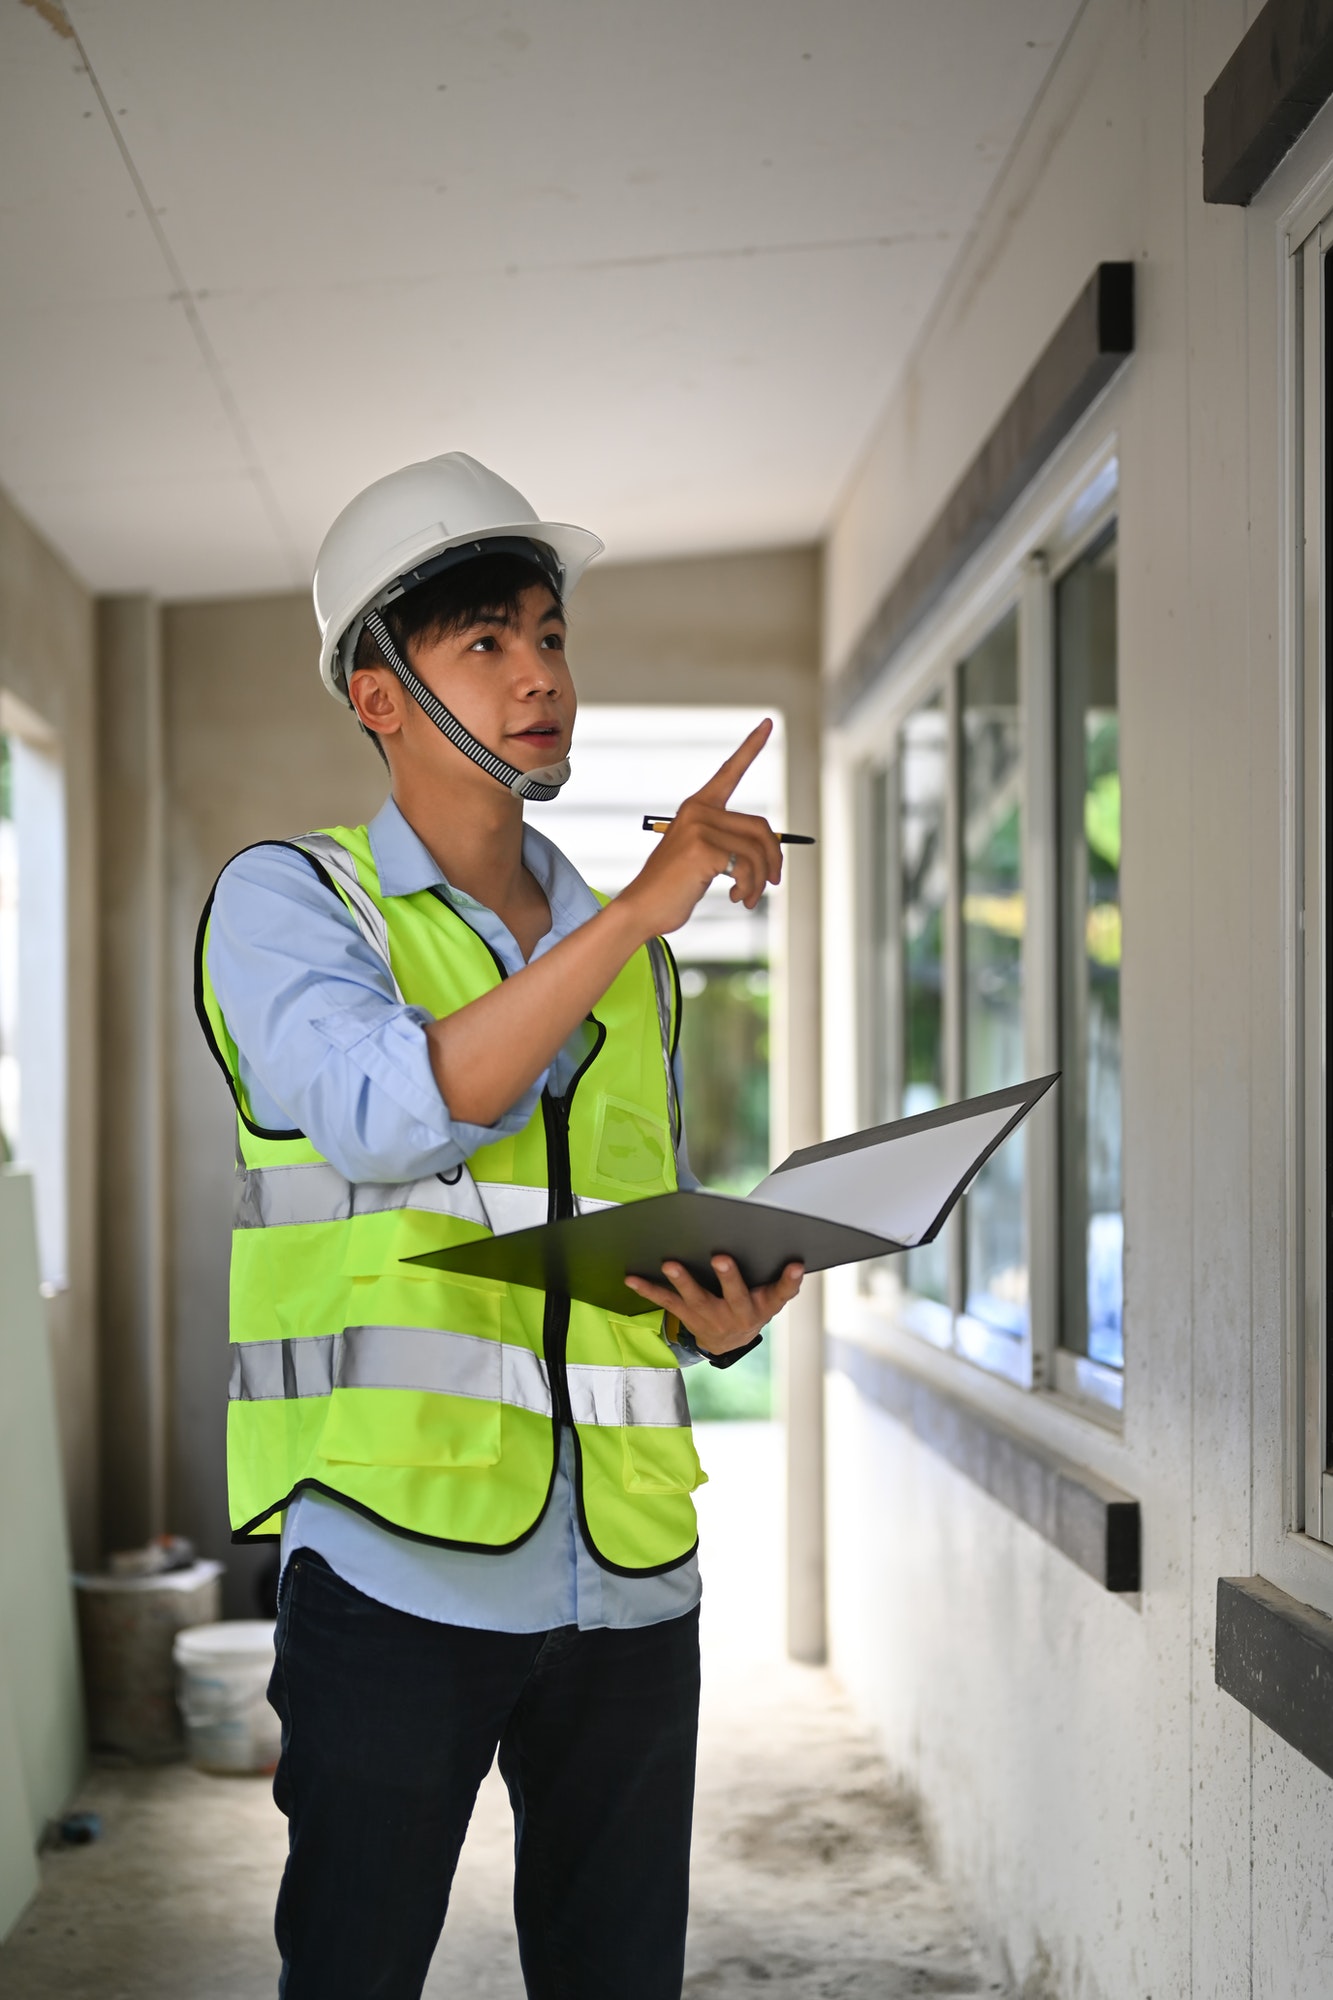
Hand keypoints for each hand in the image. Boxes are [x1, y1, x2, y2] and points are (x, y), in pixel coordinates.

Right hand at [616, 721, 782, 940]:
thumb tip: (772, 852)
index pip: (730, 771)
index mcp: (698, 807)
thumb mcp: (705, 857)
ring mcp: (699, 828)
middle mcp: (698, 811)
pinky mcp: (702, 849)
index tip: (768, 723)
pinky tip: (735, 898)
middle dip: (774, 858)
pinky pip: (747, 868)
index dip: (751, 747)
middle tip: (774, 881)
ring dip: (760, 880)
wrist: (643, 908)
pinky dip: (749, 888)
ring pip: (757, 851)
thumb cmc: (675, 886)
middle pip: (761, 827)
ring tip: (747, 897)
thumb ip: (731, 845)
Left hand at [623, 1254, 804, 1356]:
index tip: (796, 1264)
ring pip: (697, 1298)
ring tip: (670, 1264)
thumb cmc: (753, 1305)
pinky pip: (667, 1302)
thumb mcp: (770, 1295)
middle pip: (735, 1294)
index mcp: (764, 1304)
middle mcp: (739, 1313)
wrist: (730, 1341)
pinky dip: (648, 1290)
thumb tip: (790, 1251)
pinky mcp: (688, 1316)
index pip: (782, 1292)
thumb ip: (780, 1277)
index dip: (790, 1279)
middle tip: (721, 1257)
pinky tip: (631, 1278)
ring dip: (683, 1280)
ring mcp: (711, 1316)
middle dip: (728, 1276)